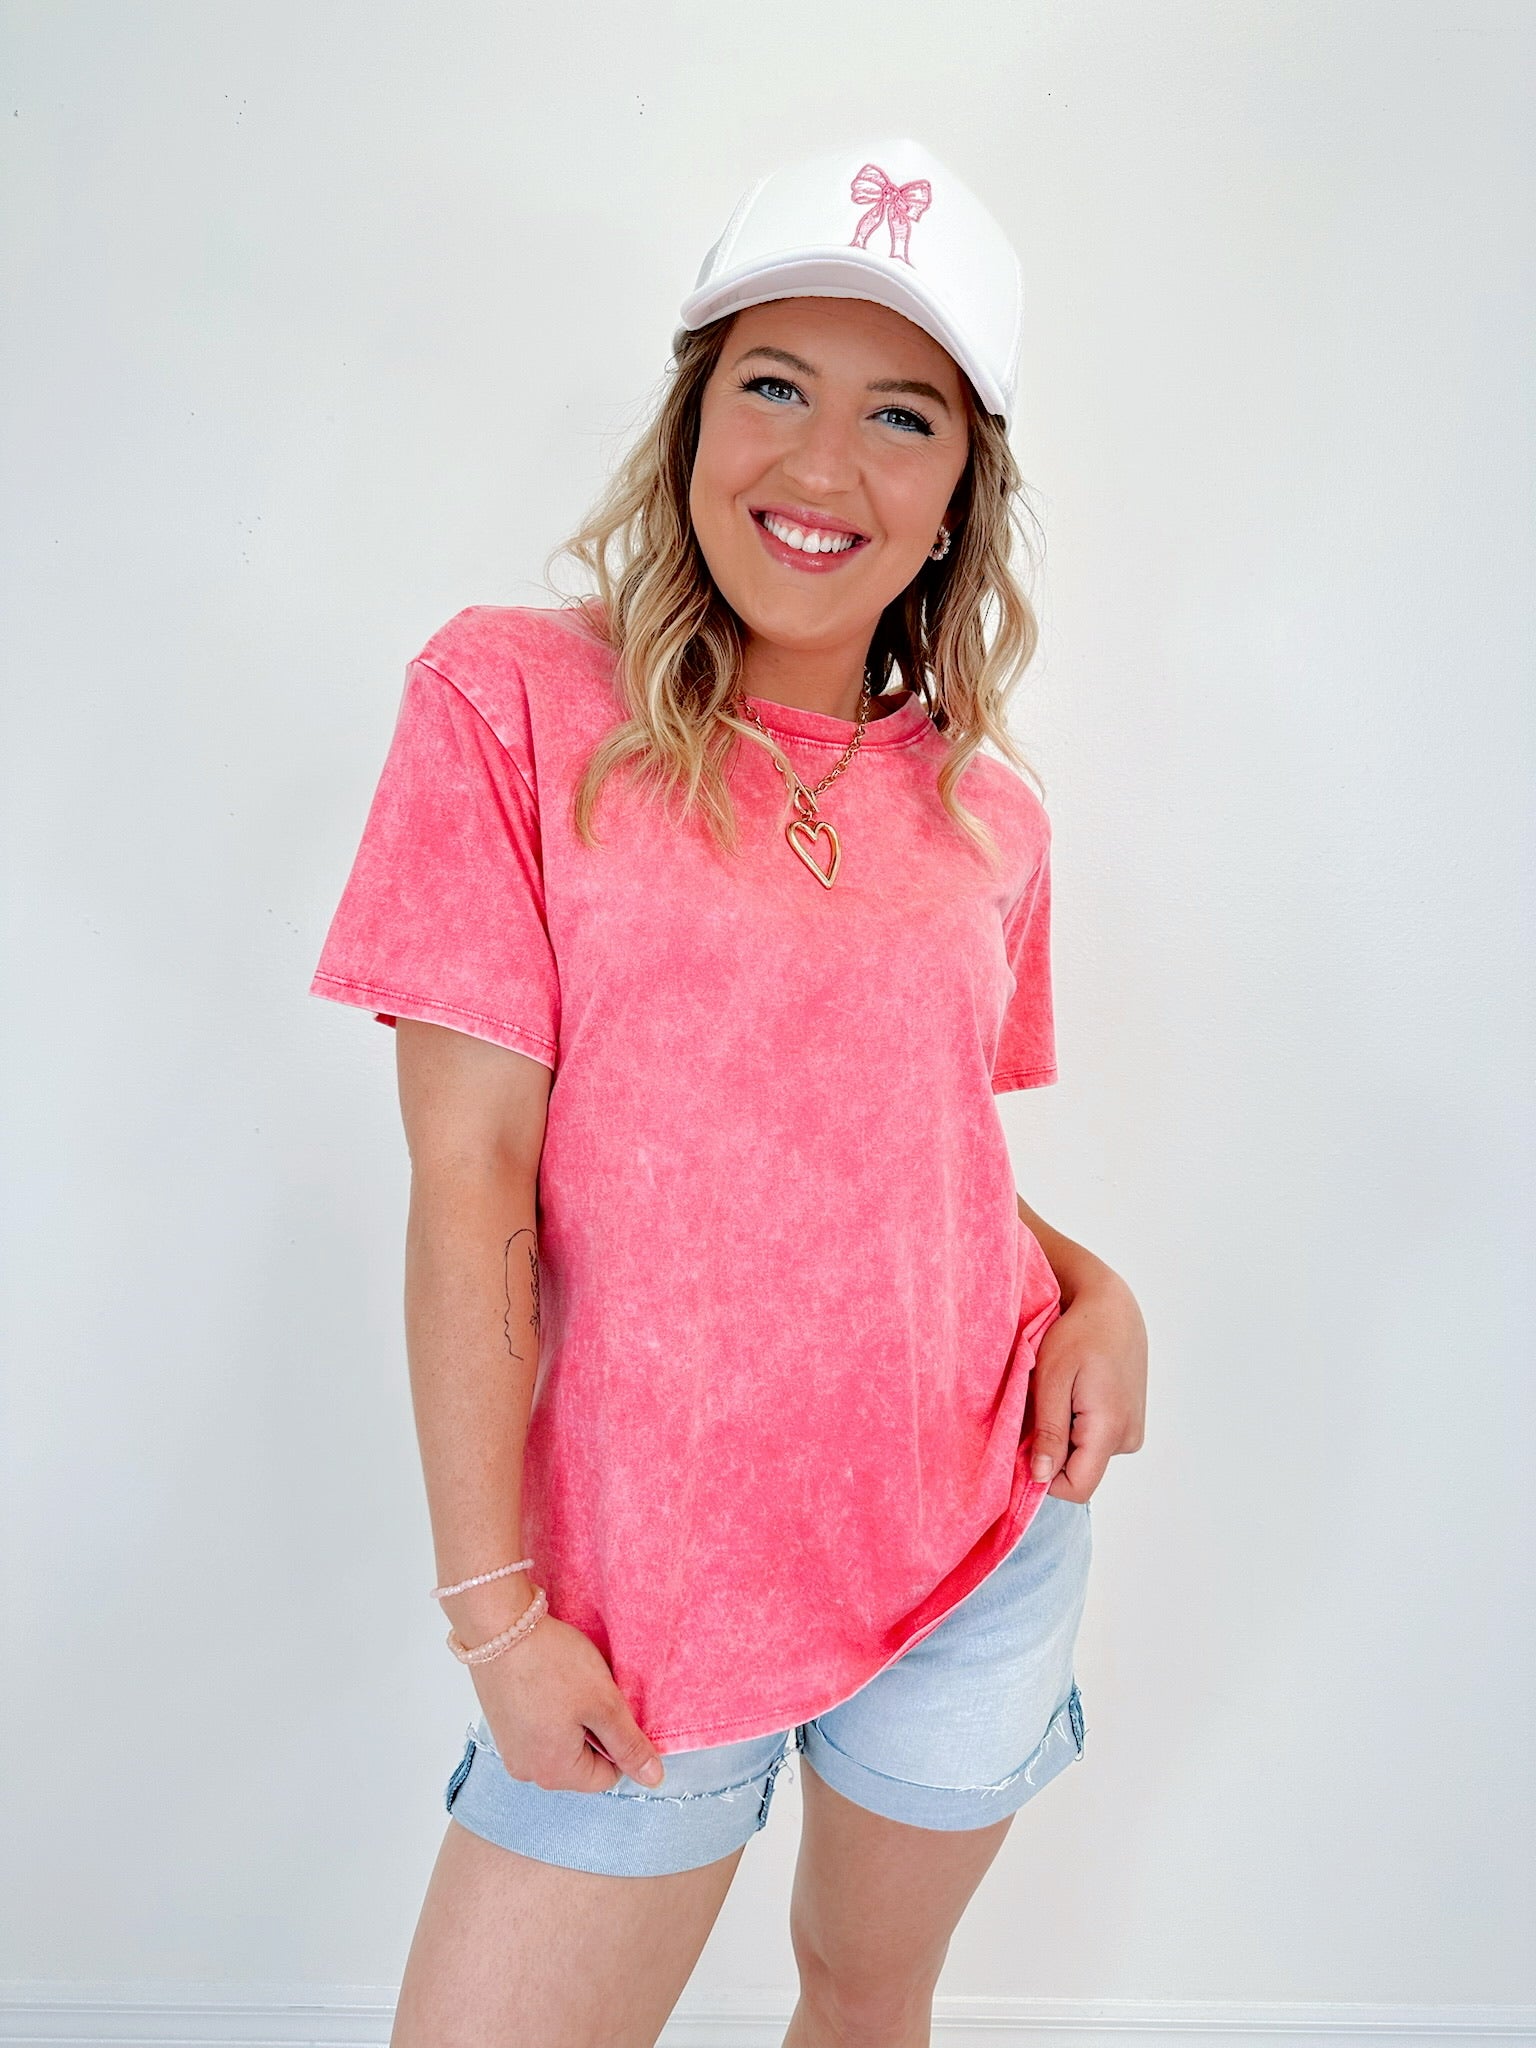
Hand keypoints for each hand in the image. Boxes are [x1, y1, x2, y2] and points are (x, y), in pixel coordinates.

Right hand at [471, 1611, 668, 1793]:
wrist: (499, 1627)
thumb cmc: (552, 1663)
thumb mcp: (604, 1703)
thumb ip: (629, 1745)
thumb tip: (653, 1779)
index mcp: (555, 1773)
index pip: (606, 1776)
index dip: (617, 1739)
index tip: (610, 1705)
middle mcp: (527, 1771)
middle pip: (581, 1762)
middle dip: (592, 1729)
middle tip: (589, 1692)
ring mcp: (510, 1749)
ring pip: (560, 1744)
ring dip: (572, 1719)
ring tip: (568, 1684)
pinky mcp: (501, 1726)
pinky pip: (538, 1730)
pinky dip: (549, 1710)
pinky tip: (549, 1682)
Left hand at [1022, 1265, 1146, 1503]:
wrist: (1112, 1307)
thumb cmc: (1079, 1334)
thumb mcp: (1052, 1379)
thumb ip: (1049, 1432)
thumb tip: (1041, 1477)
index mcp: (1109, 1429)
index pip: (1077, 1487)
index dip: (1044, 1478)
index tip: (1022, 1447)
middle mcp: (1128, 1437)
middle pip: (1080, 1472)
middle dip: (1051, 1451)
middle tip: (1037, 1409)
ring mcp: (1132, 1430)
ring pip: (1086, 1456)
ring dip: (1063, 1435)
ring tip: (1058, 1395)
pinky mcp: (1130, 1421)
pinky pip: (1096, 1441)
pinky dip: (1076, 1426)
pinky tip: (1072, 1394)